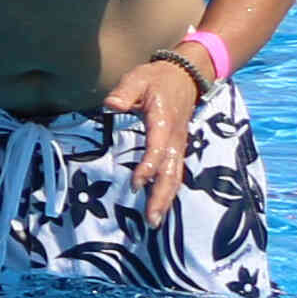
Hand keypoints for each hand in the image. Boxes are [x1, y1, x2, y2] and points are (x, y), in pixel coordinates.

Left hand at [102, 54, 206, 221]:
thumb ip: (125, 92)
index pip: (157, 148)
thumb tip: (111, 104)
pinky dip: (170, 190)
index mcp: (163, 122)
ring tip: (155, 221)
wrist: (185, 76)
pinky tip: (161, 206)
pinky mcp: (177, 148)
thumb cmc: (156, 79)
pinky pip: (175, 172)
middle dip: (162, 196)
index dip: (148, 167)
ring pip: (175, 176)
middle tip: (151, 219)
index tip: (136, 183)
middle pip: (171, 171)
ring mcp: (178, 145)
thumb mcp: (138, 79)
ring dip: (166, 199)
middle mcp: (174, 138)